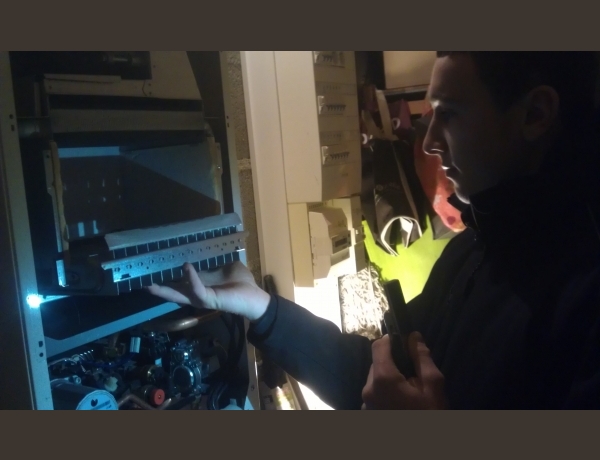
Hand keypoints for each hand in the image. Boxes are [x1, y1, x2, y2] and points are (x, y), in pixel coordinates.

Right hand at [145, 261, 270, 320]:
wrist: (255, 297)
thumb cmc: (241, 283)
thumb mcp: (225, 266)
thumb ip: (214, 259)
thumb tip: (205, 245)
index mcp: (198, 285)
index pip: (177, 282)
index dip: (164, 277)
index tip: (150, 268)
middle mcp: (196, 293)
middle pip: (171, 291)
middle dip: (156, 287)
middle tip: (139, 280)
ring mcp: (201, 297)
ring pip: (178, 295)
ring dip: (165, 288)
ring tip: (150, 281)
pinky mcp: (209, 299)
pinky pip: (197, 290)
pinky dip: (191, 278)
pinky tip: (186, 267)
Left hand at [361, 332, 446, 409]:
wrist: (422, 449)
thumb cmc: (429, 415)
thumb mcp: (433, 385)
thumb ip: (421, 358)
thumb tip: (414, 336)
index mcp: (382, 379)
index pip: (378, 346)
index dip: (391, 339)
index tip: (404, 341)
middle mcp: (368, 389)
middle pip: (377, 363)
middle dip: (393, 363)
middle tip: (413, 373)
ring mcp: (366, 404)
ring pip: (375, 379)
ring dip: (389, 378)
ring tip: (409, 391)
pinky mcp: (368, 413)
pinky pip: (374, 394)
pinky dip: (385, 392)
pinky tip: (401, 402)